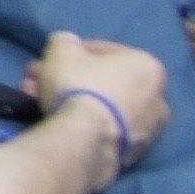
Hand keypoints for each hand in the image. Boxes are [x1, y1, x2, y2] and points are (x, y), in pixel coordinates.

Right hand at [31, 30, 172, 172]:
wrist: (87, 140)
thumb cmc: (80, 86)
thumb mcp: (62, 49)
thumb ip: (66, 41)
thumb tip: (69, 45)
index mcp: (148, 66)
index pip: (104, 51)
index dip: (72, 53)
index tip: (51, 60)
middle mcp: (157, 97)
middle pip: (102, 81)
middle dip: (67, 79)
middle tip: (39, 80)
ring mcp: (148, 128)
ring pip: (101, 106)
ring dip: (71, 101)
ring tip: (37, 100)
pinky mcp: (134, 152)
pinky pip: (104, 128)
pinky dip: (84, 123)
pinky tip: (57, 121)